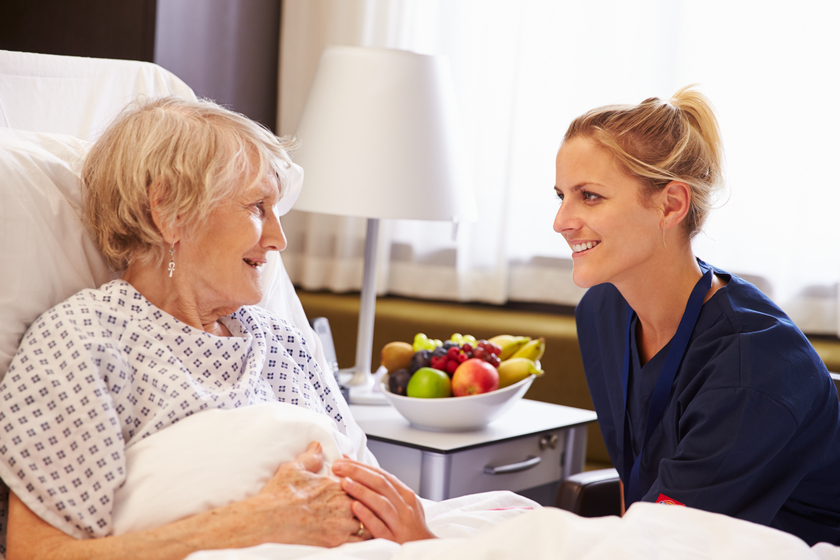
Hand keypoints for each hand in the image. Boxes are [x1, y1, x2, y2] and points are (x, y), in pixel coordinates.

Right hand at [255, 442, 371, 546]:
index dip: (359, 489)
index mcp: (336, 485)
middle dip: (367, 506)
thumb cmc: (278, 496)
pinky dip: (362, 540)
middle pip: (367, 504)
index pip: (360, 485)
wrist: (267, 521)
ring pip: (367, 523)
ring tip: (365, 524)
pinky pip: (360, 542)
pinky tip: (359, 538)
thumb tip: (317, 447)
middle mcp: (343, 504)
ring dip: (366, 523)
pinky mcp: (336, 542)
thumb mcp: (294, 469)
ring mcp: (341, 525)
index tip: (356, 492)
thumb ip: (310, 458)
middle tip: (366, 508)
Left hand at [332, 458, 434, 542]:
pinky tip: (354, 507)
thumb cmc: (408, 526)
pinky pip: (380, 527)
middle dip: (358, 473)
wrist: (423, 550)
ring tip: (344, 482)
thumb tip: (356, 469)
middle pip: (381, 484)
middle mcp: (404, 507)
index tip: (342, 461)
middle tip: (338, 467)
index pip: (382, 475)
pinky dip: (367, 516)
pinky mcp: (394, 540)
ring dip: (361, 491)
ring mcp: (400, 524)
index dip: (362, 466)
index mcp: (405, 495)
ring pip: (381, 503)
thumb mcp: (402, 504)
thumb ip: (383, 489)